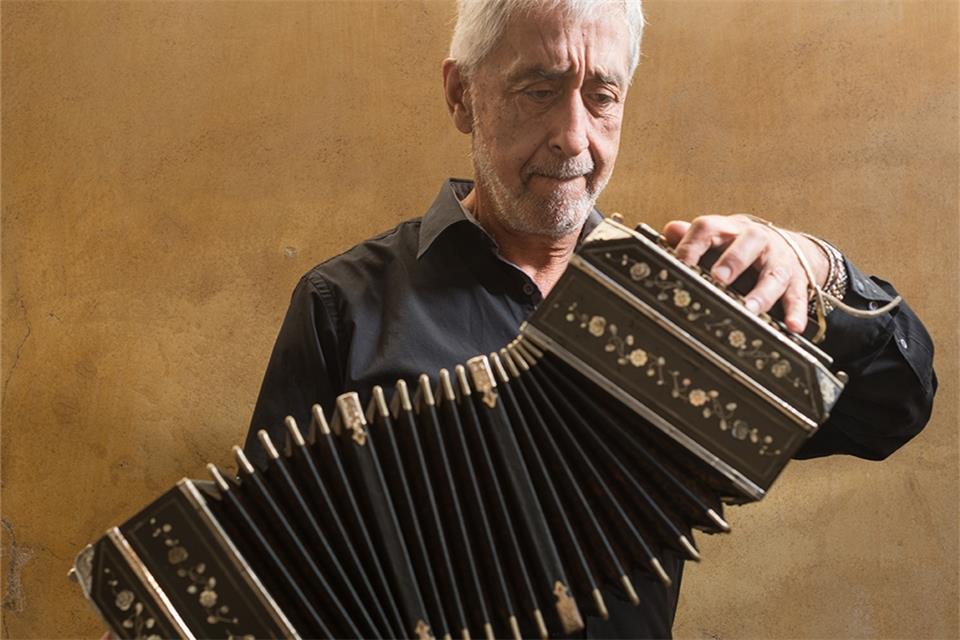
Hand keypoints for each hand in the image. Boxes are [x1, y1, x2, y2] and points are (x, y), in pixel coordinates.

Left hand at [662, 214, 828, 332]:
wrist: (790, 247)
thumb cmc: (741, 247)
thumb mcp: (718, 238)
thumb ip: (693, 238)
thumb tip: (669, 231)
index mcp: (730, 229)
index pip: (708, 228)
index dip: (692, 246)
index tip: (680, 266)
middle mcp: (758, 240)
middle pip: (749, 243)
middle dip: (733, 261)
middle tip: (718, 279)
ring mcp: (780, 260)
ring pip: (773, 274)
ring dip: (762, 293)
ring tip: (750, 310)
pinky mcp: (797, 280)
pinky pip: (798, 296)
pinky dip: (796, 311)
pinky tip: (792, 326)